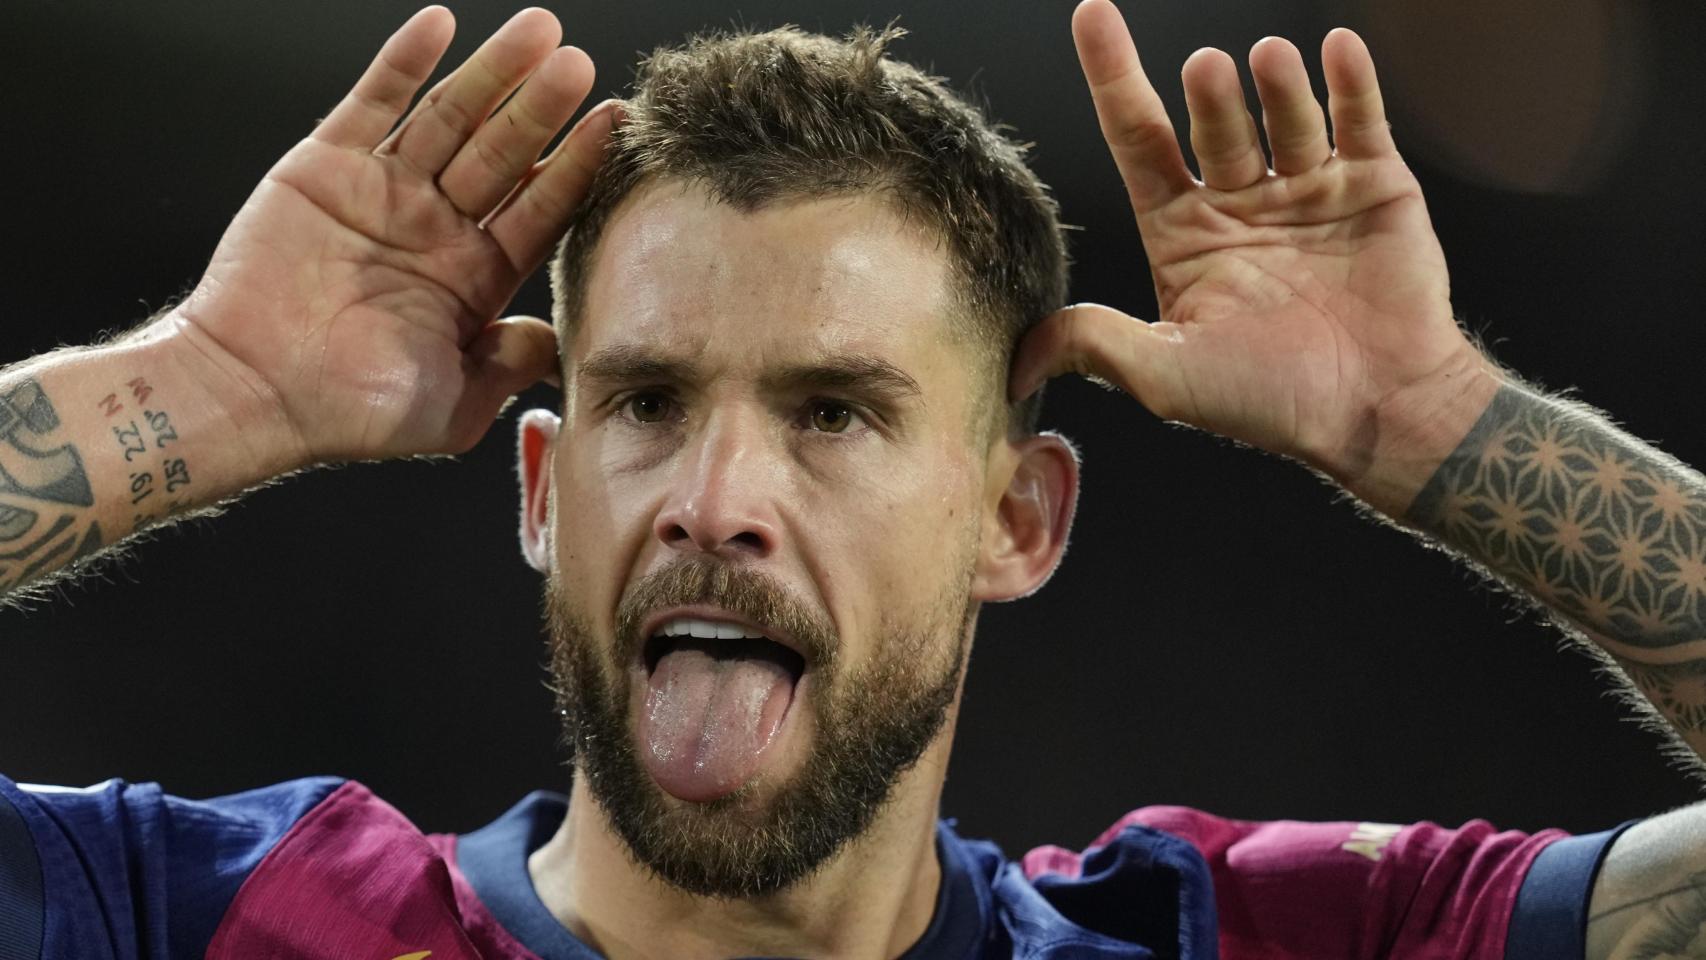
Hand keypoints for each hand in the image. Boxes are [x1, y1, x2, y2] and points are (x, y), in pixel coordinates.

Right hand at [169, 7, 613, 466]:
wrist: (253, 394)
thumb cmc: (349, 413)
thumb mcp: (455, 406)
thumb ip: (510, 365)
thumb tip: (560, 339)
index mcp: (474, 277)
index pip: (540, 208)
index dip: (577, 167)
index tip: (615, 126)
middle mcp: (436, 227)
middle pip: (504, 153)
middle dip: (542, 110)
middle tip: (580, 65)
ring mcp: (384, 192)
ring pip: (450, 118)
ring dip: (492, 74)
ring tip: (537, 32)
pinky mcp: (327, 167)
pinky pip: (373, 102)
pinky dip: (404, 62)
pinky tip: (441, 25)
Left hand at [1012, 0, 1491, 487]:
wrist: (1380, 414)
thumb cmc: (1271, 403)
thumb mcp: (1165, 377)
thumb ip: (1095, 346)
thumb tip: (1016, 355)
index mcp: (1184, 235)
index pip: (1137, 139)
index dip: (1113, 77)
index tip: (1091, 13)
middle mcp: (1241, 203)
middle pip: (1212, 125)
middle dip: (1208, 95)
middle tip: (1204, 70)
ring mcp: (1309, 190)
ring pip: (1284, 114)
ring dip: (1275, 84)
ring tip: (1266, 62)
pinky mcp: (1376, 186)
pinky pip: (1360, 120)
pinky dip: (1349, 81)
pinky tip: (1333, 49)